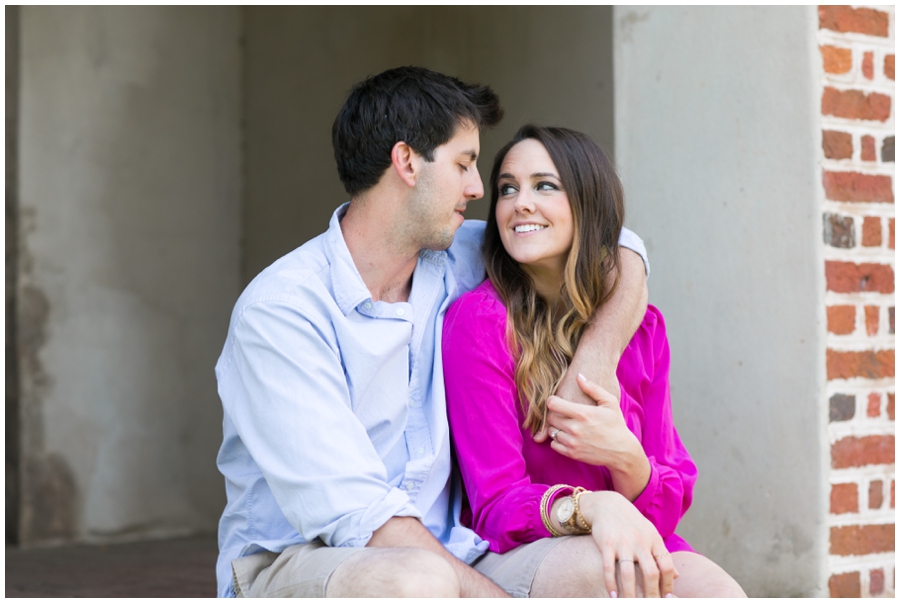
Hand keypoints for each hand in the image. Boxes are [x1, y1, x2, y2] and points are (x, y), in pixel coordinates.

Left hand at [546, 374, 649, 499]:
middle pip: (550, 417)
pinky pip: (554, 445)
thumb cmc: (616, 424)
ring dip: (556, 427)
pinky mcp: (572, 454)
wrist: (622, 451)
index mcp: (583, 413)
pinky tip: (567, 436)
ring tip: (567, 425)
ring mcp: (572, 442)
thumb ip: (593, 388)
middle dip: (554, 414)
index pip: (553, 404)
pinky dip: (557, 440)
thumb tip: (578, 376)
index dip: (552, 401)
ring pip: (551, 431)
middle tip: (563, 414)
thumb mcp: (609, 403)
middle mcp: (575, 428)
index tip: (556, 401)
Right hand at [579, 490, 676, 597]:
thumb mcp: (650, 535)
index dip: (668, 585)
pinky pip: (609, 567)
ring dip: (629, 594)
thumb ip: (662, 555)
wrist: (607, 504)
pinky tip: (612, 596)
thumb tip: (676, 576)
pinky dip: (610, 584)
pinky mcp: (606, 543)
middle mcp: (640, 542)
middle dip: (650, 594)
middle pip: (650, 573)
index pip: (666, 566)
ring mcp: (623, 543)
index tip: (667, 599)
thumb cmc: (632, 524)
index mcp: (654, 540)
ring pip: (628, 574)